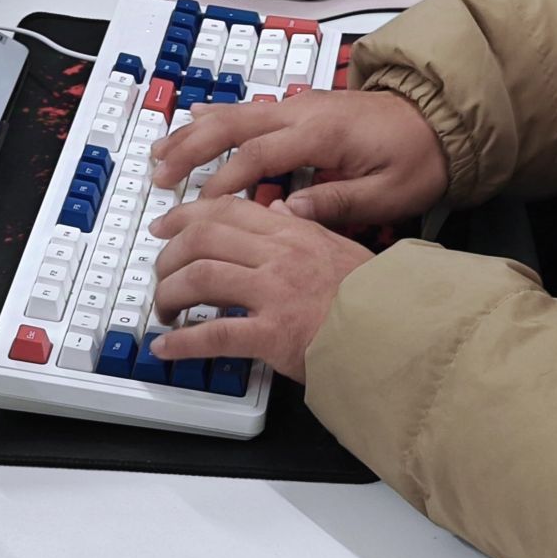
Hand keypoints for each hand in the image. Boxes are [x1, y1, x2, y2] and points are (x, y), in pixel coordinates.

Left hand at [148, 195, 373, 381]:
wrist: (397, 330)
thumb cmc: (373, 294)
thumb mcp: (338, 245)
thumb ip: (304, 228)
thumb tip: (280, 210)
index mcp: (293, 232)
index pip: (226, 210)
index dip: (186, 216)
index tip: (165, 225)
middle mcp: (279, 256)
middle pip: (203, 238)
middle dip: (169, 255)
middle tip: (159, 272)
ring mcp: (274, 293)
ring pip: (200, 278)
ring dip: (170, 294)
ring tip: (164, 309)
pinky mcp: (273, 334)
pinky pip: (215, 334)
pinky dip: (183, 342)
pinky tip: (167, 347)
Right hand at [150, 89, 449, 228]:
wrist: (442, 119)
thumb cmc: (420, 158)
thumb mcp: (389, 192)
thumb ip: (338, 203)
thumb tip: (288, 215)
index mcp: (323, 131)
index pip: (259, 154)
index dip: (225, 181)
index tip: (199, 208)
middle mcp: (305, 110)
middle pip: (234, 123)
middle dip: (192, 149)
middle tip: (160, 176)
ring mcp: (302, 104)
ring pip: (235, 112)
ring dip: (195, 131)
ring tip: (161, 152)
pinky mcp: (303, 106)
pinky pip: (249, 108)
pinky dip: (217, 116)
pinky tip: (194, 120)